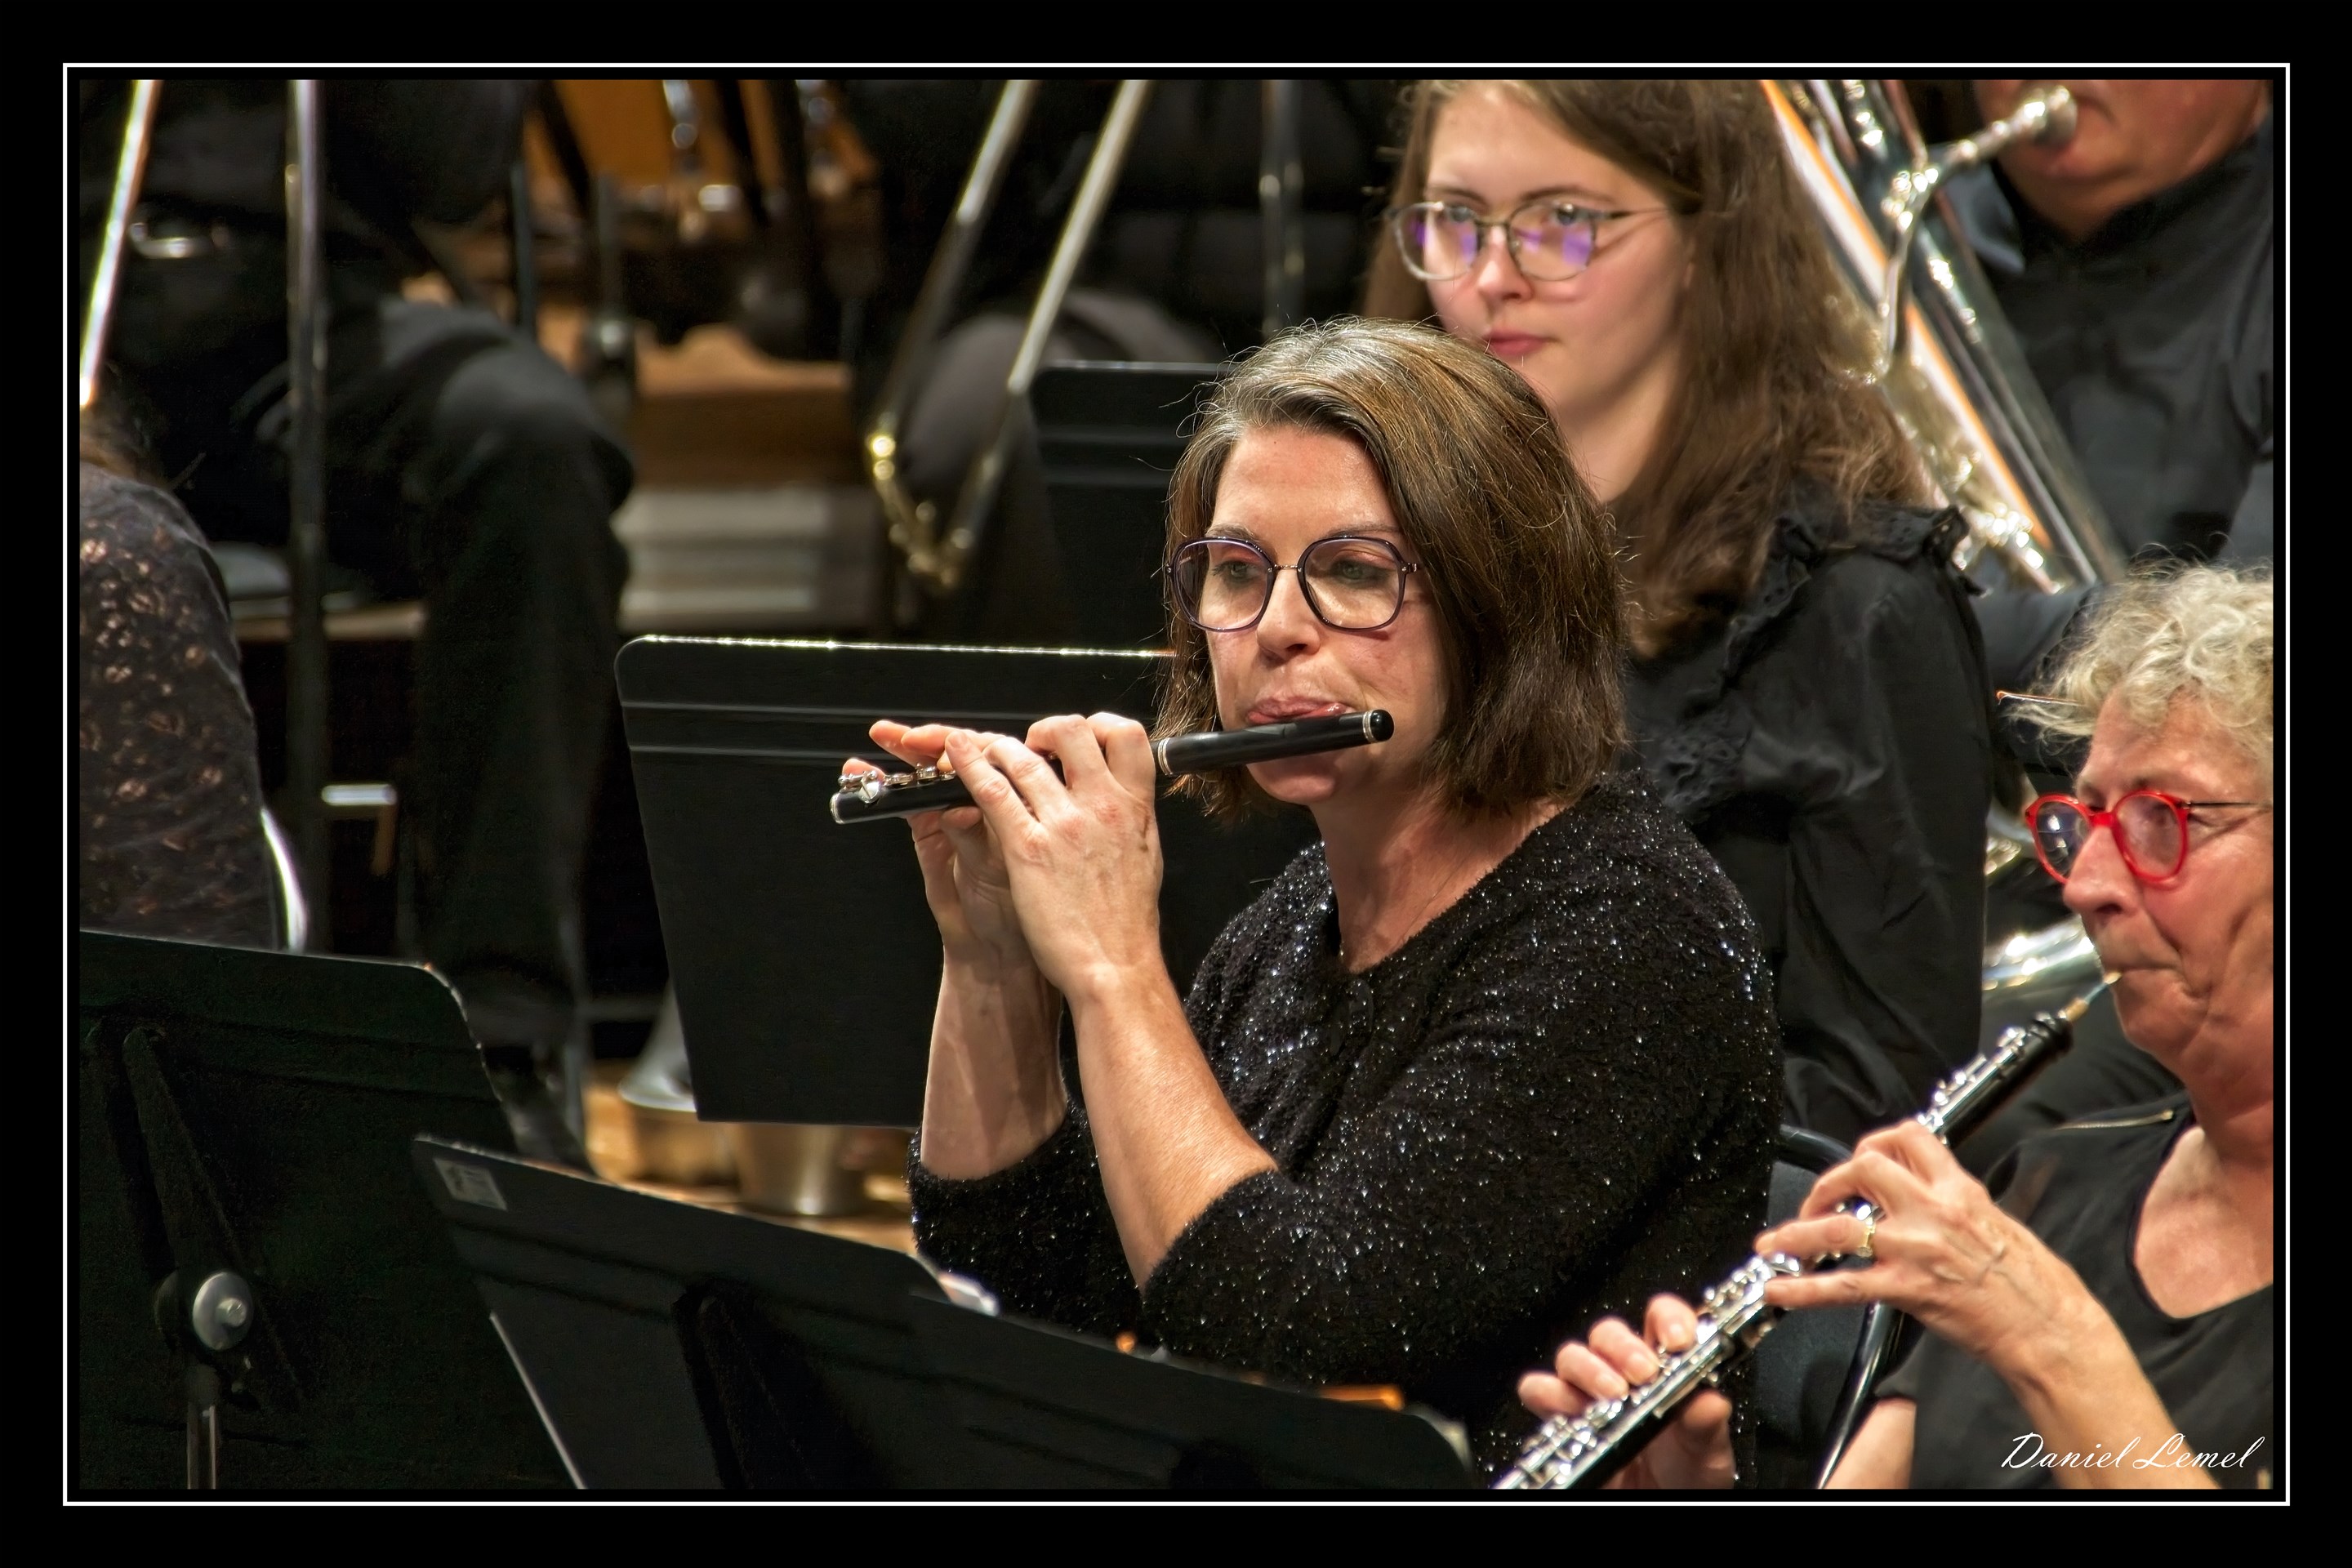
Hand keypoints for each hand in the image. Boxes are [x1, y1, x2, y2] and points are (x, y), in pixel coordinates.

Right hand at [852, 720, 1029, 973]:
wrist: (999, 948)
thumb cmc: (1024, 908)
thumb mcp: (1005, 869)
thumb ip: (979, 837)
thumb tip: (960, 809)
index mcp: (1017, 800)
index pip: (989, 757)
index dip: (965, 745)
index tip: (946, 743)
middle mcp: (987, 802)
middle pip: (955, 757)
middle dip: (927, 741)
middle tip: (901, 736)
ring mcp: (956, 814)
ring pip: (928, 774)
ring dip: (902, 754)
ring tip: (881, 738)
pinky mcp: (930, 832)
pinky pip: (907, 802)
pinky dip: (886, 787)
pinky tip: (863, 773)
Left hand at [941, 713, 1165, 1003]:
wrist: (1114, 966)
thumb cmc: (1127, 923)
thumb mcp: (1146, 857)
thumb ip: (1133, 820)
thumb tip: (1126, 797)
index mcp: (1135, 807)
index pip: (1125, 736)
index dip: (1099, 725)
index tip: (1082, 737)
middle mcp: (1102, 807)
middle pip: (1072, 732)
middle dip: (1046, 729)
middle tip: (1034, 744)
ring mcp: (1063, 825)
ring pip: (1023, 758)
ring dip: (999, 748)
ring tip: (987, 751)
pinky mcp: (1027, 848)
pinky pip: (993, 793)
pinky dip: (969, 767)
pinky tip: (953, 755)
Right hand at [1516, 1295, 1736, 1489]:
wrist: (1658, 1504)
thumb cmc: (1685, 1475)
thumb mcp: (1706, 1451)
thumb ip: (1706, 1424)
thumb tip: (1709, 1399)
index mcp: (1665, 1367)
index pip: (1661, 1318)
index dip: (1667, 1318)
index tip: (1677, 1341)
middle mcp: (1623, 1373)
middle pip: (1609, 1332)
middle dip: (1624, 1347)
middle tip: (1642, 1373)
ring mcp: (1589, 1394)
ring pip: (1573, 1355)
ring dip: (1588, 1368)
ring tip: (1611, 1394)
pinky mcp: (1562, 1418)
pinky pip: (1538, 1390)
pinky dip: (1549, 1394)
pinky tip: (1573, 1411)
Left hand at [1758, 1120, 2098, 1379]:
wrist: (2048, 1326)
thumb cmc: (2034, 1281)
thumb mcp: (1999, 1220)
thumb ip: (1957, 1203)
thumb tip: (1929, 1195)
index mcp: (1959, 1189)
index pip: (1909, 1137)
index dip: (1874, 1141)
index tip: (1860, 1159)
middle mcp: (1932, 1210)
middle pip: (1863, 1168)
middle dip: (1829, 1183)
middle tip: (1818, 1203)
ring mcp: (1915, 1248)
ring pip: (1839, 1226)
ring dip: (1797, 1232)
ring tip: (1774, 1243)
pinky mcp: (1907, 1288)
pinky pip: (1842, 1286)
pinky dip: (1803, 1289)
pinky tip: (1779, 1289)